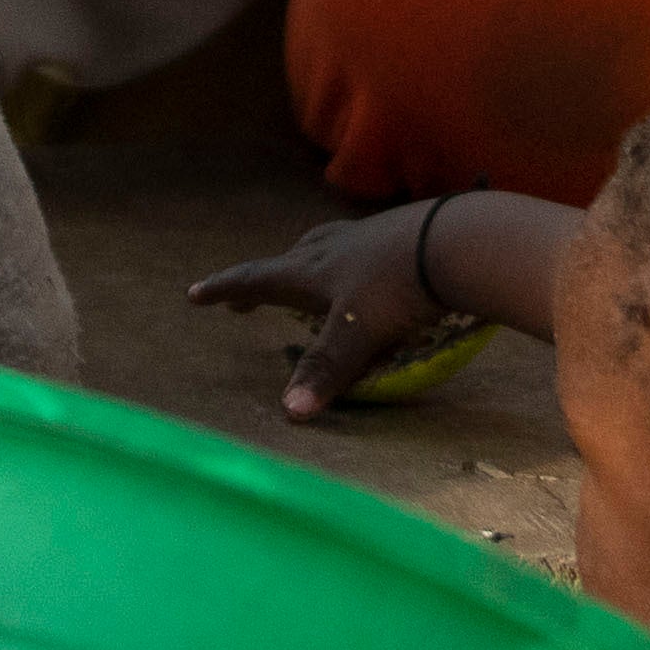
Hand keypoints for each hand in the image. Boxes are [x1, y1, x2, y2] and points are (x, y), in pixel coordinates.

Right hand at [194, 199, 457, 420]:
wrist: (456, 242)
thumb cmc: (396, 287)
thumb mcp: (358, 333)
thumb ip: (326, 370)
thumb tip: (288, 414)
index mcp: (311, 270)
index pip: (256, 279)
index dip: (225, 289)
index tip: (194, 294)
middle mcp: (331, 248)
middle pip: (287, 262)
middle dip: (264, 284)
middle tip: (247, 300)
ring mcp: (365, 237)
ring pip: (323, 249)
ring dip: (305, 266)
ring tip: (305, 278)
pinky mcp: (398, 235)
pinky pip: (359, 250)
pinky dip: (348, 263)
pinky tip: (366, 272)